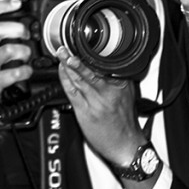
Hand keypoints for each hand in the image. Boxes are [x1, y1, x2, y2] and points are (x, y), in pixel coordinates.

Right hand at [0, 0, 33, 146]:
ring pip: (8, 50)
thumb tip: (16, 17)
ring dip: (23, 51)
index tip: (17, 3)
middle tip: (25, 34)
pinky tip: (25, 71)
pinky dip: (25, 71)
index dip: (1, 5)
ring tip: (25, 55)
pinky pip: (14, 72)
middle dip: (17, 29)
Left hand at [55, 46, 143, 168]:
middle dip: (76, 57)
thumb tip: (100, 65)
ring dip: (68, 66)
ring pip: (79, 79)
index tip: (80, 43)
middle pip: (89, 70)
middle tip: (66, 47)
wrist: (126, 145)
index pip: (102, 65)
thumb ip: (115, 80)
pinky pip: (72, 92)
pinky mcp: (85, 112)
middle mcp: (109, 91)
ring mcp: (96, 101)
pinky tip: (61, 73)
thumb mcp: (127, 95)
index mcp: (120, 84)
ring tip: (61, 55)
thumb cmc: (125, 122)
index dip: (89, 53)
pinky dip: (65, 80)